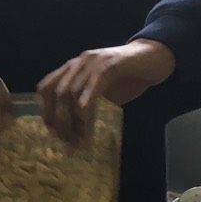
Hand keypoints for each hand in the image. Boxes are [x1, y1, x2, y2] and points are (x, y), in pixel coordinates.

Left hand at [37, 39, 175, 143]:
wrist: (155, 58)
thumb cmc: (128, 79)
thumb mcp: (102, 93)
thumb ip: (87, 105)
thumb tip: (74, 133)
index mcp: (72, 68)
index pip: (46, 87)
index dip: (45, 111)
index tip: (52, 132)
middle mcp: (78, 63)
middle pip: (57, 93)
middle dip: (60, 121)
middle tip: (68, 143)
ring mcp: (93, 61)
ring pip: (72, 92)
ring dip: (74, 120)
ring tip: (80, 141)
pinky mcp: (110, 64)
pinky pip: (93, 88)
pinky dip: (88, 108)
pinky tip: (88, 124)